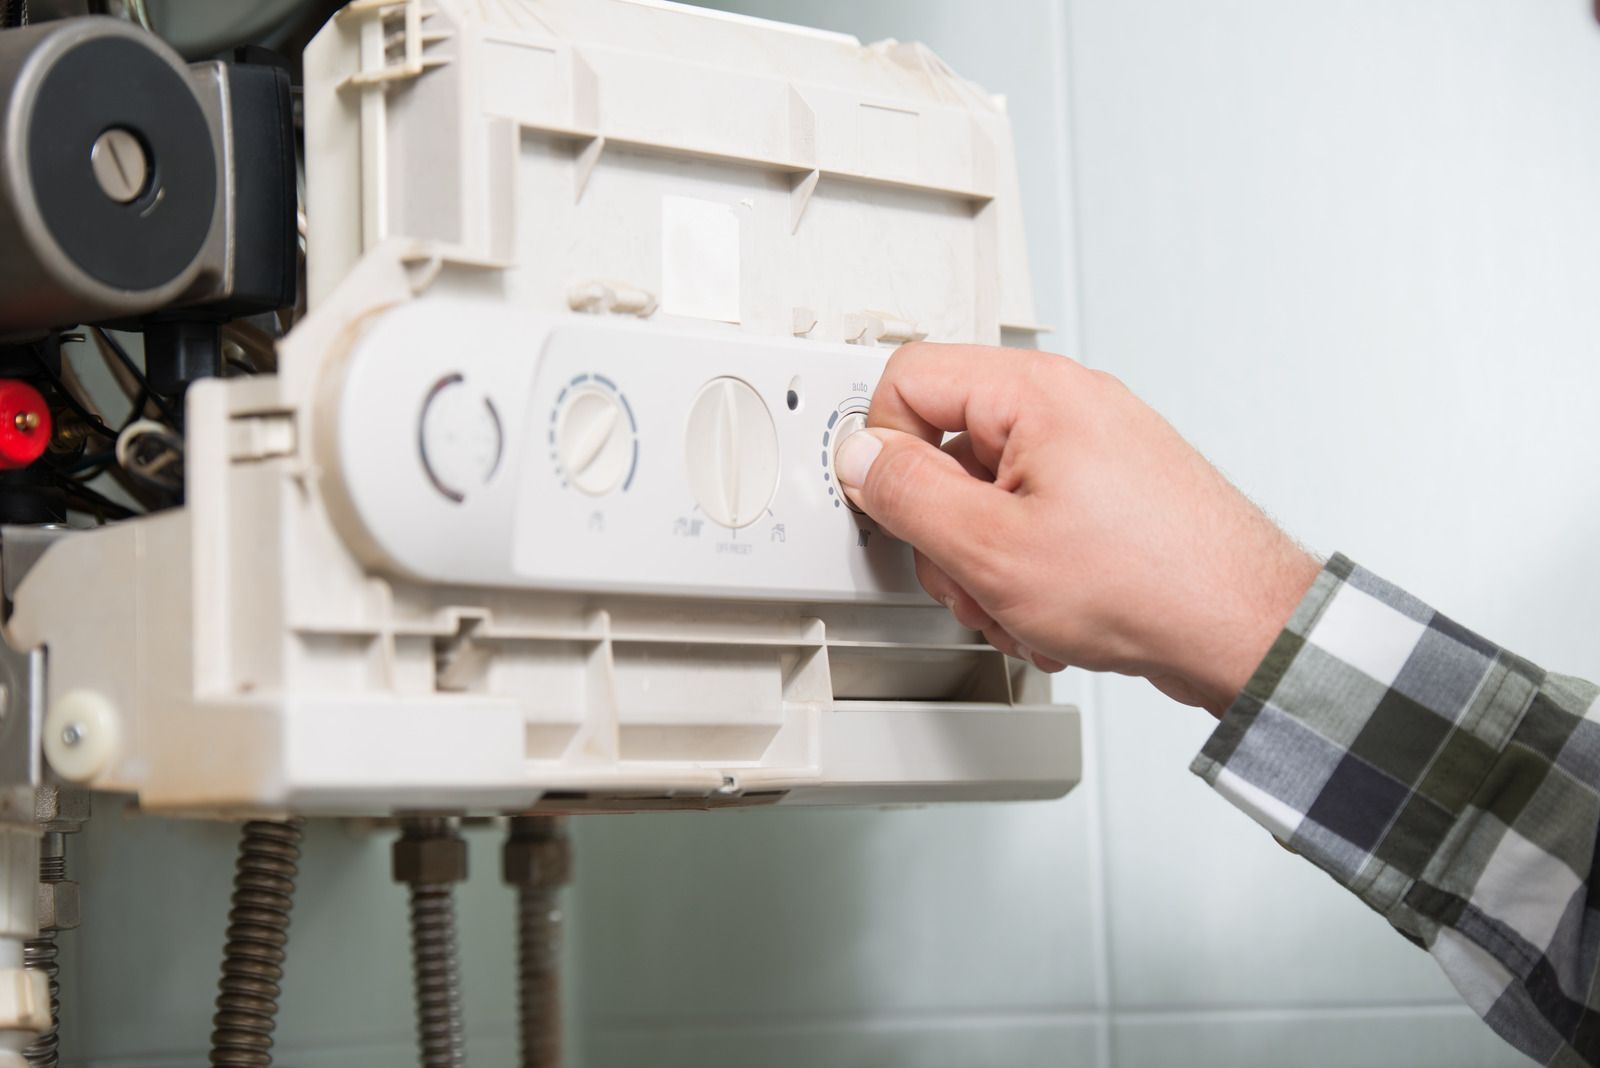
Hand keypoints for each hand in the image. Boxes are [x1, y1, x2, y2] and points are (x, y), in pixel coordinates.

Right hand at [834, 342, 1320, 716]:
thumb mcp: (991, 546)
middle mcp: (1067, 407)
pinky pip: (1031, 521)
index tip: (890, 505)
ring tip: (1021, 605)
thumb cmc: (1149, 583)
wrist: (1243, 629)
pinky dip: (1026, 573)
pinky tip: (1050, 613)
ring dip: (985, 565)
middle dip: (944, 530)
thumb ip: (906, 494)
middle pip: (945, 447)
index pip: (909, 378)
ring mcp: (1093, 452)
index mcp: (1035, 394)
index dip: (883, 446)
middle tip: (969, 573)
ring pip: (986, 497)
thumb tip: (860, 458)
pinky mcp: (1110, 496)